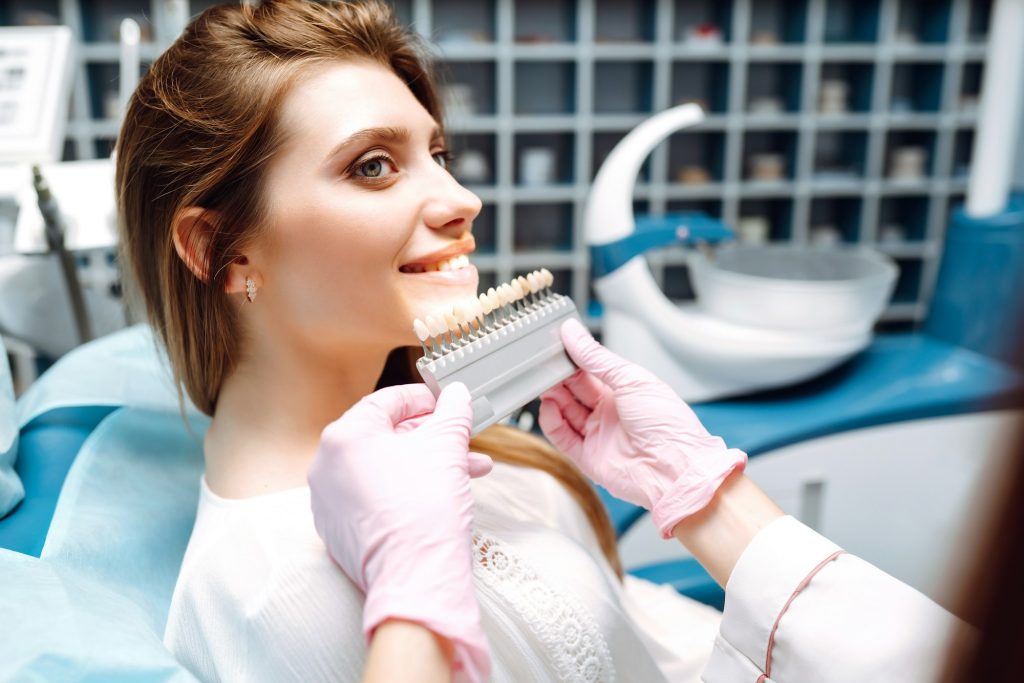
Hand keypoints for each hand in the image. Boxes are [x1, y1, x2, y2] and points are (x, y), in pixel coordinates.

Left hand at [308, 382, 491, 682]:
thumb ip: (452, 413)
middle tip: (459, 439)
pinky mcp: (339, 530)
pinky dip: (405, 491)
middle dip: (431, 438)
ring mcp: (329, 501)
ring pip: (384, 469)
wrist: (416, 577)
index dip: (423, 399)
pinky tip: (439, 494)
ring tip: (466, 471)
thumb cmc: (424, 510)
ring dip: (425, 465)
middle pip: (385, 437)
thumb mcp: (447, 447)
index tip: (446, 404)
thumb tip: (456, 396)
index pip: (386, 401)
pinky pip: (374, 498)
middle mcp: (327, 466)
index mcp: (344, 437)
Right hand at [539, 318, 746, 538]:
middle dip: (560, 377)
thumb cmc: (667, 425)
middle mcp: (610, 413)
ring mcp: (599, 435)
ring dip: (553, 397)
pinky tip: (549, 408)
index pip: (591, 371)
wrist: (674, 469)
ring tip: (545, 384)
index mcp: (625, 391)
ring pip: (566, 412)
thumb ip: (597, 358)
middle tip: (547, 364)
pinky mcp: (588, 458)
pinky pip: (562, 437)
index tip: (558, 345)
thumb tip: (574, 333)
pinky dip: (552, 422)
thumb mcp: (631, 379)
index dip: (574, 359)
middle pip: (575, 391)